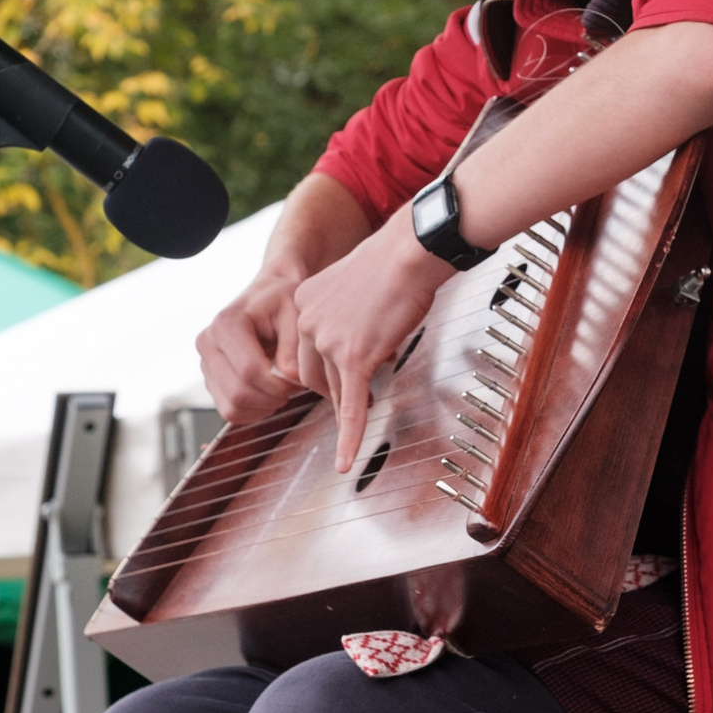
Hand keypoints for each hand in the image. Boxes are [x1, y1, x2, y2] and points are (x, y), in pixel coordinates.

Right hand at [197, 267, 308, 423]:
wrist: (266, 297)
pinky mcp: (210, 380)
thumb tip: (291, 377)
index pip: (249, 371)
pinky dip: (252, 412)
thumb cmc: (281, 302)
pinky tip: (268, 395)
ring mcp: (205, 364)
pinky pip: (229, 412)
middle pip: (238, 393)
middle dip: (271, 398)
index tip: (299, 381)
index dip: (278, 385)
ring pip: (231, 408)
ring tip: (282, 390)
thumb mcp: (294, 313)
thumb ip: (294, 345)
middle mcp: (208, 343)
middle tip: (293, 388)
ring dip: (263, 408)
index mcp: (226, 323)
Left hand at [285, 220, 455, 471]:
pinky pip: (350, 406)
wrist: (411, 251)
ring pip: (333, 389)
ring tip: (375, 384)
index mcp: (302, 303)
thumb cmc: (394, 264)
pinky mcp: (355, 358)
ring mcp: (328, 342)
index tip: (344, 366)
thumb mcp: (351, 288)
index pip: (304, 352)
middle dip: (337, 384)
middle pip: (312, 376)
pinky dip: (349, 437)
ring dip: (352, 395)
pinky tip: (346, 462)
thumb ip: (340, 317)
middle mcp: (307, 322)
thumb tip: (350, 346)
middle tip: (361, 384)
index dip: (327, 366)